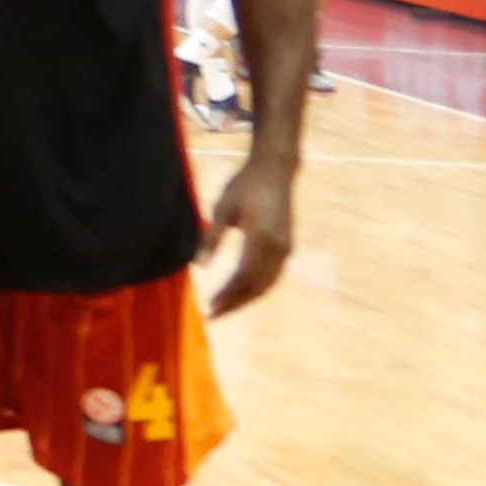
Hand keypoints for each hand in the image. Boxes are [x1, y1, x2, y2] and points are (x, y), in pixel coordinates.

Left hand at [202, 149, 298, 315]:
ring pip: (267, 283)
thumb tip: (198, 267)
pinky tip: (242, 292)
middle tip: (214, 314)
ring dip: (247, 298)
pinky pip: (273, 275)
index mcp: (261, 238)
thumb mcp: (222, 208)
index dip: (227, 295)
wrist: (275, 170)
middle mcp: (278, 248)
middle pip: (257, 286)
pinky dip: (258, 287)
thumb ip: (210, 238)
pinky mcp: (287, 246)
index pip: (243, 277)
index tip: (210, 308)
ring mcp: (286, 248)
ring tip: (225, 307)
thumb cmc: (244, 186)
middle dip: (235, 303)